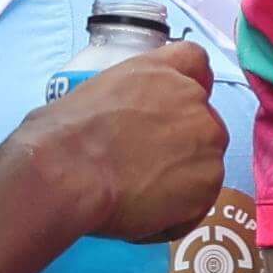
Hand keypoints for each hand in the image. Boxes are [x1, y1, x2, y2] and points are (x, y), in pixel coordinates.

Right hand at [33, 47, 232, 245]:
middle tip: (145, 162)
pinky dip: (176, 211)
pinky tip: (143, 212)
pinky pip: (198, 200)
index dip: (189, 82)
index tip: (176, 104)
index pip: (194, 61)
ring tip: (138, 192)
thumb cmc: (63, 134)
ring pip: (205, 163)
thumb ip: (127, 101)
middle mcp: (194, 102)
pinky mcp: (210, 184)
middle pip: (204, 120)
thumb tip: (119, 121)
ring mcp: (208, 144)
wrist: (67, 172)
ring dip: (181, 178)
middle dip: (183, 141)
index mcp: (161, 73)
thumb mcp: (92, 94)